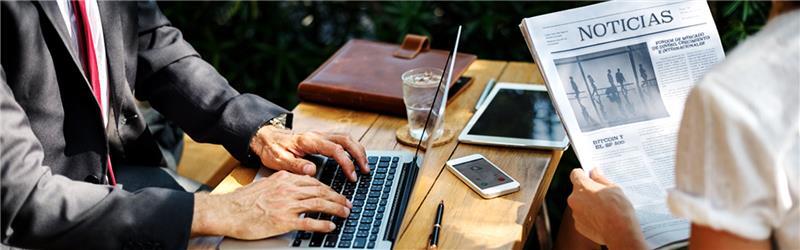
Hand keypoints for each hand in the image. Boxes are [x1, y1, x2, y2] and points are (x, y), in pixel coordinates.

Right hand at [192, 171, 351, 239]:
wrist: (227, 211)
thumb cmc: (242, 201)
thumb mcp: (265, 185)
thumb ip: (282, 185)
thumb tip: (295, 188)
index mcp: (284, 179)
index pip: (313, 181)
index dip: (328, 188)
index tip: (336, 193)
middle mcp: (288, 189)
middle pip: (320, 191)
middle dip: (337, 197)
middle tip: (347, 203)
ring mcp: (287, 205)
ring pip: (319, 204)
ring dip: (336, 208)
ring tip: (345, 213)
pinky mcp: (284, 221)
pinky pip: (309, 222)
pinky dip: (323, 224)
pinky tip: (331, 226)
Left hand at [250, 125, 367, 180]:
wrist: (265, 138)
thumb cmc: (272, 149)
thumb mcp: (279, 160)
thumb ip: (295, 165)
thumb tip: (312, 170)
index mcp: (308, 141)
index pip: (335, 150)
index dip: (347, 163)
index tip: (352, 176)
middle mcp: (317, 135)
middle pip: (346, 139)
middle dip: (359, 154)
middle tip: (366, 170)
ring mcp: (320, 135)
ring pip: (346, 137)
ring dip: (358, 149)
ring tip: (365, 164)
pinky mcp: (321, 137)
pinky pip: (341, 139)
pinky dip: (352, 147)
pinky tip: (355, 157)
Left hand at [567, 168, 645, 248]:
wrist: (619, 232)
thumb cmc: (618, 208)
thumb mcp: (613, 188)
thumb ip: (600, 178)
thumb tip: (594, 172)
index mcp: (582, 187)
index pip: (575, 174)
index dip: (583, 174)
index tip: (590, 176)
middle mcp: (574, 199)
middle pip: (578, 191)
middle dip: (587, 191)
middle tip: (602, 195)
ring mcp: (575, 213)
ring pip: (580, 204)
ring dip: (588, 205)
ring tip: (603, 209)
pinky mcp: (578, 225)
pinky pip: (582, 217)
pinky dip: (589, 217)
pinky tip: (601, 219)